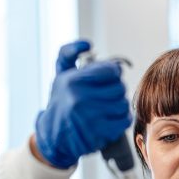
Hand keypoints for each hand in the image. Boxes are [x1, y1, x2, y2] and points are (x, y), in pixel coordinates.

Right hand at [35, 40, 131, 168]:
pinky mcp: (99, 132)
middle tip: (107, 94)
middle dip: (116, 90)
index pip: (111, 70)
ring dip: (119, 105)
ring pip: (123, 104)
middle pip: (119, 87)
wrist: (54, 134)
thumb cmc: (61, 101)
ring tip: (109, 106)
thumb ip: (69, 53)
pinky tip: (112, 118)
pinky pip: (124, 120)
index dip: (113, 73)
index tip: (108, 78)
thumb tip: (87, 44)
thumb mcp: (60, 74)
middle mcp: (81, 98)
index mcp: (74, 81)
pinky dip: (122, 119)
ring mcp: (91, 116)